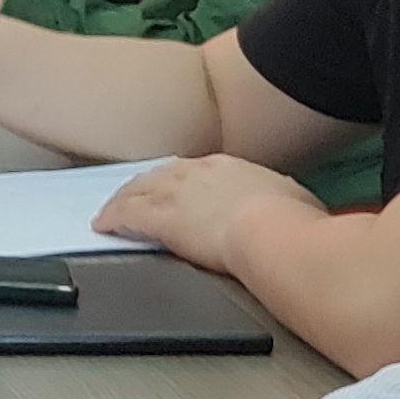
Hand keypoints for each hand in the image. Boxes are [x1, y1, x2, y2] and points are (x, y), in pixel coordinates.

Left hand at [96, 152, 317, 269]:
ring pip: (139, 190)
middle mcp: (199, 173)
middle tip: (136, 193)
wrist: (272, 231)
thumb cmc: (292, 222)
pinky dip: (113, 218)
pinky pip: (126, 214)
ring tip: (112, 208)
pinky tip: (103, 225)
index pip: (198, 170)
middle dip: (148, 183)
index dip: (184, 180)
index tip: (179, 187)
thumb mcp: (296, 200)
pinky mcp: (161, 218)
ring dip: (124, 199)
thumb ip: (283, 199)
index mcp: (231, 167)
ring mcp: (177, 193)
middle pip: (163, 173)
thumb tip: (290, 203)